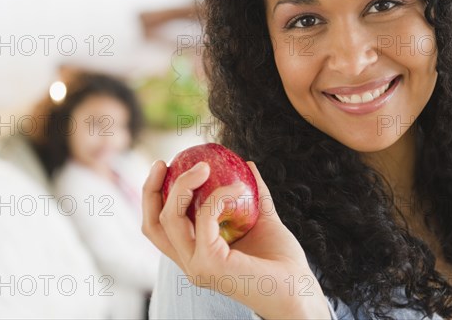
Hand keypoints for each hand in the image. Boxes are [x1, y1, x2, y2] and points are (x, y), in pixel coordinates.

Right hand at [142, 159, 330, 318]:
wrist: (300, 291)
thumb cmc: (282, 262)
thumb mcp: (262, 218)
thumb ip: (253, 193)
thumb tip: (247, 164)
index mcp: (196, 254)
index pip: (159, 227)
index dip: (153, 195)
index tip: (165, 165)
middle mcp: (190, 262)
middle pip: (153, 224)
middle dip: (151, 188)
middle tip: (166, 161)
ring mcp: (197, 265)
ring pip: (170, 219)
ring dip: (184, 184)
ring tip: (205, 167)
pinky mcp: (210, 264)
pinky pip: (205, 218)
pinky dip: (219, 195)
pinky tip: (239, 188)